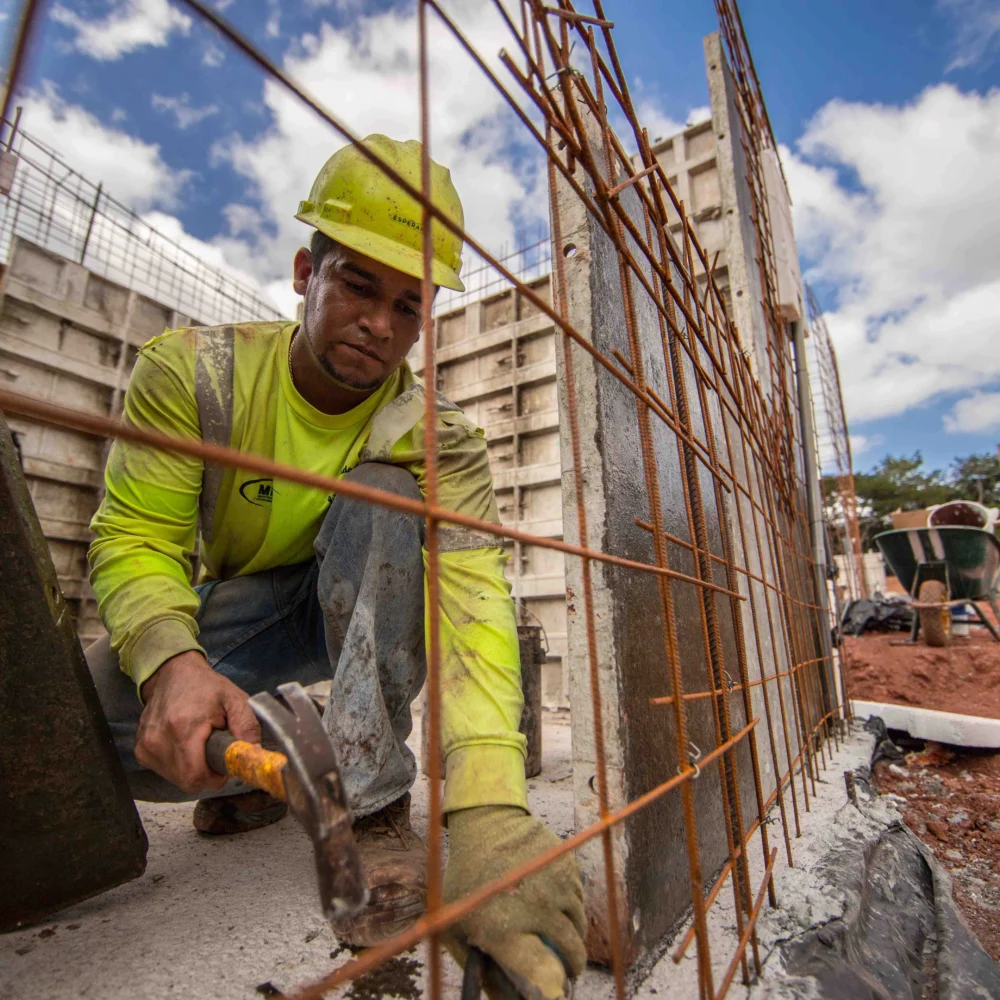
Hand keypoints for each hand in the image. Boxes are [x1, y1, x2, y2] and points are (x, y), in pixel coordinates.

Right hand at [135, 650, 260, 793]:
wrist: (173, 673)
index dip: (214, 778)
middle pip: (187, 781)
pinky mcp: (140, 750)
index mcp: (183, 728)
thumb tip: (254, 756)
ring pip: (175, 779)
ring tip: (200, 745)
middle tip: (214, 753)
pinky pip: (165, 771)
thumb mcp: (235, 700)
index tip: (224, 765)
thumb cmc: (207, 687)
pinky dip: (179, 765)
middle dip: (206, 775)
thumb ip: (247, 728)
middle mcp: (159, 740)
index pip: (196, 777)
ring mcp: (146, 746)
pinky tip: (185, 745)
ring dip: (192, 770)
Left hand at [443, 806, 586, 999]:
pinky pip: (578, 894)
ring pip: (579, 921)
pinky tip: (562, 906)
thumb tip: (504, 999)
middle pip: (573, 949)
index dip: (555, 986)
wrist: (485, 824)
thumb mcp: (457, 925)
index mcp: (506, 931)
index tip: (559, 986)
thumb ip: (478, 965)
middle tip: (571, 968)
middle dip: (576, 964)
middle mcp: (538, 909)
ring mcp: (556, 885)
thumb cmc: (466, 877)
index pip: (543, 975)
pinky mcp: (567, 865)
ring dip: (576, 932)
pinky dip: (573, 904)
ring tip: (568, 937)